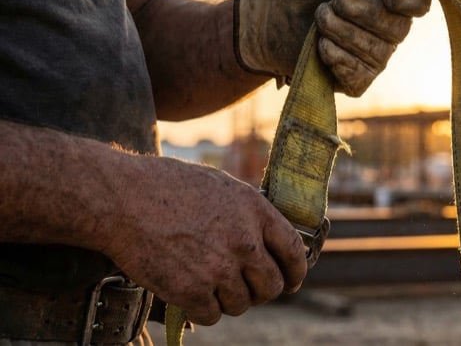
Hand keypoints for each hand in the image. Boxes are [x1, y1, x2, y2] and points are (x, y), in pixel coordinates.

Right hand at [102, 156, 306, 325]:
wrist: (122, 198)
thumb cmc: (167, 186)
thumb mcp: (221, 186)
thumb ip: (249, 213)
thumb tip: (268, 239)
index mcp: (255, 211)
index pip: (294, 251)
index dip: (296, 271)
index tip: (292, 280)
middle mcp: (244, 241)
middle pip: (273, 286)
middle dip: (262, 291)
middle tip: (247, 287)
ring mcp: (219, 268)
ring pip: (242, 304)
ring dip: (230, 300)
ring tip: (210, 282)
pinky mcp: (191, 291)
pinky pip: (212, 315)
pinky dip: (204, 309)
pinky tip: (192, 292)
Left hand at [235, 0, 431, 95]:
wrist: (268, 8)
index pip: (419, 2)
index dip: (409, 0)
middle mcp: (391, 28)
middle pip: (398, 29)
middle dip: (362, 12)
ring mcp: (375, 56)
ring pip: (376, 53)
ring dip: (341, 31)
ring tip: (319, 17)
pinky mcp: (355, 79)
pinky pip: (359, 76)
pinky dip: (337, 58)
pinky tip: (320, 45)